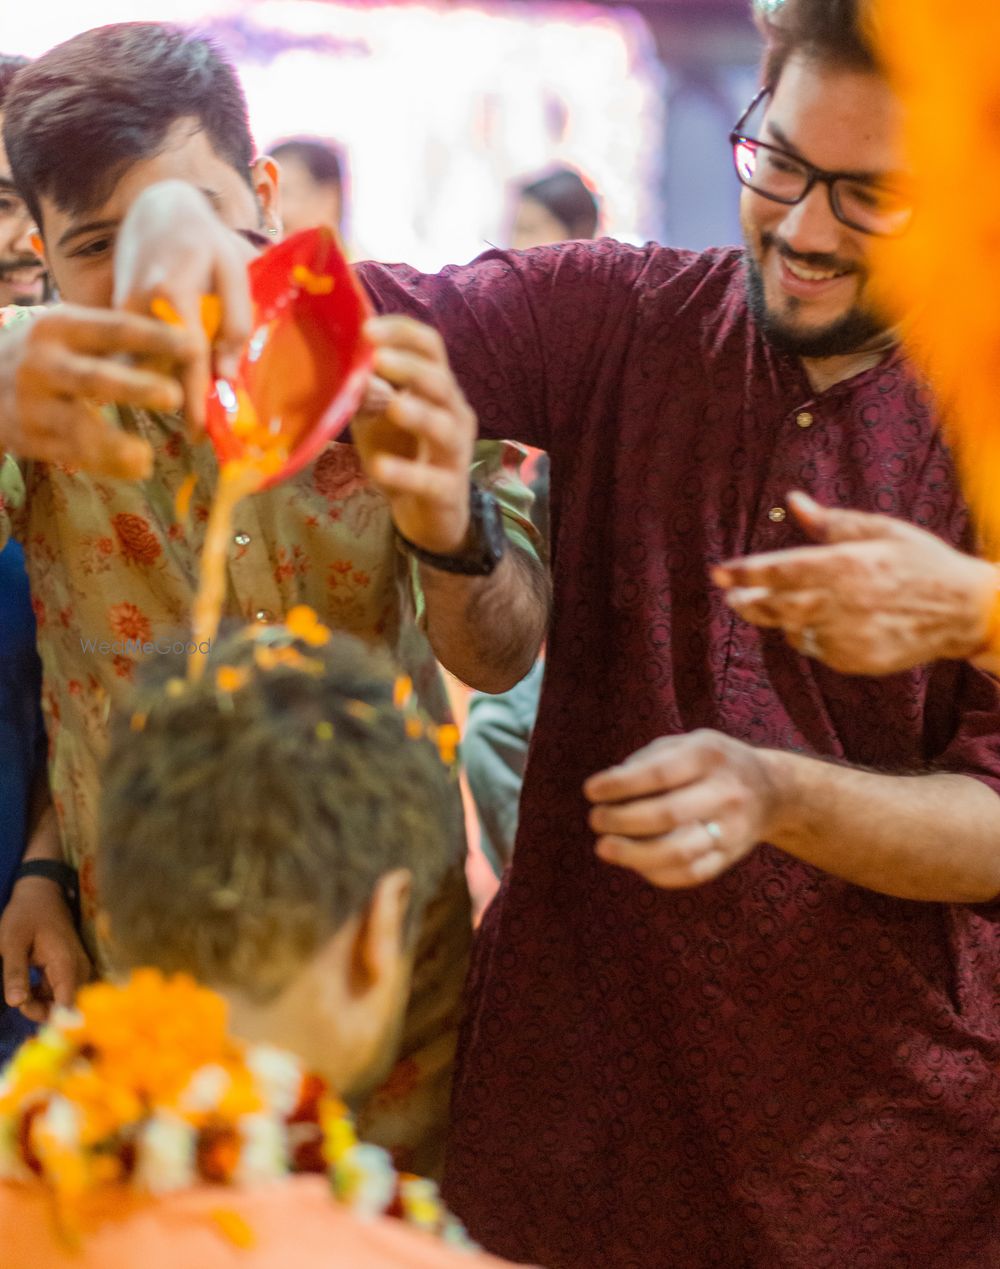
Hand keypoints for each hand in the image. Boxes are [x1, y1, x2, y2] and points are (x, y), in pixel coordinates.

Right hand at [0, 306, 196, 477]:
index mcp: (59, 327)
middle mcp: (41, 363)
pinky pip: (71, 455)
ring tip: (146, 457)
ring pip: (76, 427)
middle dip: (135, 387)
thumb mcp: (70, 333)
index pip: (114, 329)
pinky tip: (138, 468)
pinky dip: (107, 465)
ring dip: (113, 443)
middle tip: (175, 396)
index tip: (193, 345)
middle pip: (93, 378)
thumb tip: (190, 350)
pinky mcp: (28, 438)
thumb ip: (117, 342)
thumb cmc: (46, 355)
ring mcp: (31, 403)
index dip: (155, 337)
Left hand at [0, 878, 90, 1022]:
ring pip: (65, 1002)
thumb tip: (16, 1003)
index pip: (68, 1004)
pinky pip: (63, 993)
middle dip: (42, 1012)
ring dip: (42, 1006)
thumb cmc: (25, 916)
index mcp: (66, 963)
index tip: (32, 1024)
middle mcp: (79, 969)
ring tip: (20, 992)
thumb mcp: (11, 942)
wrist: (41, 896)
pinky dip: (46, 998)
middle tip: (18, 1000)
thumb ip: (14, 972)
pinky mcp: (74, 970)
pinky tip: (30, 989)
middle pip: (67, 1006)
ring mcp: (79, 969)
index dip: (53, 1021)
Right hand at [113, 180, 255, 429]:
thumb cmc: (205, 244)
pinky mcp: (115, 318)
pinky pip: (134, 355)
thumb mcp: (234, 272)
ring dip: (163, 391)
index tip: (199, 432)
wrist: (158, 214)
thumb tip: (225, 377)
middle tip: (199, 435)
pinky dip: (153, 374)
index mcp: (172, 292)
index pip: (186, 355)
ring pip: (141, 365)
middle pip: (157, 367)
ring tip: (188, 418)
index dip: (193, 396)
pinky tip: (171, 390)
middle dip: (176, 403)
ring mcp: (122, 313)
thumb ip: (234, 323)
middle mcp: (139, 306)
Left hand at [354, 316, 474, 554]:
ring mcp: (455, 454)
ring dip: (418, 414)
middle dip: (410, 368)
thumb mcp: (375, 418)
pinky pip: (430, 480)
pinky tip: (380, 468)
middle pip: (440, 381)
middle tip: (378, 358)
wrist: (429, 515)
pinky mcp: (448, 492)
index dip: (404, 333)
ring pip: (444, 427)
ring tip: (393, 406)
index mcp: (438, 390)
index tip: (368, 328)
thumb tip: (336, 359)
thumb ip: (363, 390)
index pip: (431, 348)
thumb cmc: (402, 455)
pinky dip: (405, 473)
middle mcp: (454, 415)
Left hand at [584, 730, 780, 887]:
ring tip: (604, 848)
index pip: (660, 774)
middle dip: (622, 820)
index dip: (620, 786)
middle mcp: (725, 792)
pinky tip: (633, 863)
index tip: (591, 791)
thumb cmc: (710, 764)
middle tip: (596, 820)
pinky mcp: (730, 857)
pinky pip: (690, 874)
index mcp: (709, 755)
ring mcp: (732, 829)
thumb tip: (607, 788)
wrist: (771, 790)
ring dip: (634, 855)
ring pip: (680, 852)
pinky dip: (655, 872)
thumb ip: (647, 760)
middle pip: (668, 814)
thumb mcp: (686, 744)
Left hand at [714, 491, 997, 674]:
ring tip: (785, 606)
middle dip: (748, 602)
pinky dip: (812, 637)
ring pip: (794, 631)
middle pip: (776, 607)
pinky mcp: (855, 661)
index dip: (745, 572)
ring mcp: (848, 636)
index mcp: (847, 566)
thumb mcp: (881, 532)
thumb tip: (793, 501)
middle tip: (732, 597)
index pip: (781, 570)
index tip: (719, 572)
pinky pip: (817, 649)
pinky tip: (825, 623)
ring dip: (783, 620)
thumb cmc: (920, 562)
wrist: (963, 612)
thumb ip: (831, 522)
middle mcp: (843, 603)